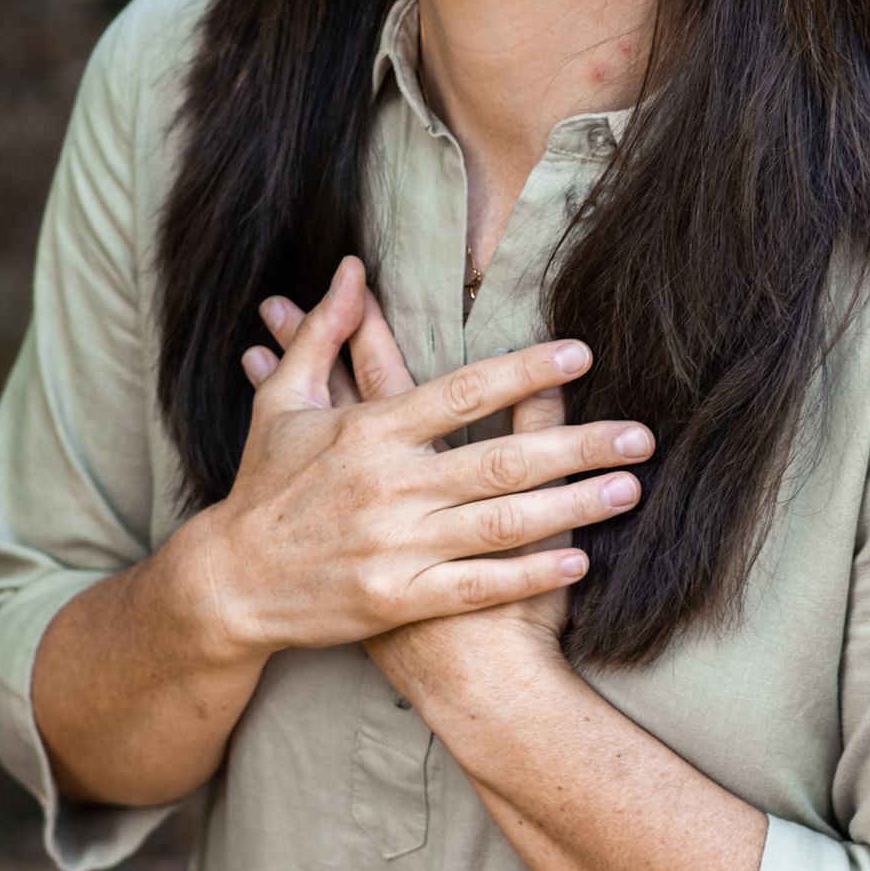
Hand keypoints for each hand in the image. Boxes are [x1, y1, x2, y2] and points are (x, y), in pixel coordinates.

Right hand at [237, 275, 644, 697]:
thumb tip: (350, 268)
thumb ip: (324, 334)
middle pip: (500, 460)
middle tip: (641, 434)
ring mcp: (393, 546)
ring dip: (572, 506)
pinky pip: (476, 585)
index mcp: (367, 432)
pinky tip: (580, 559)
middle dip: (578, 446)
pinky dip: (529, 573)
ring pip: (500, 523)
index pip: (460, 392)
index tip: (581, 354)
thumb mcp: (285, 402)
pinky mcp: (395, 601)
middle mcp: (386, 486)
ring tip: (629, 488)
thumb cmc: (263, 487)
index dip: (524, 372)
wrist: (228, 584)